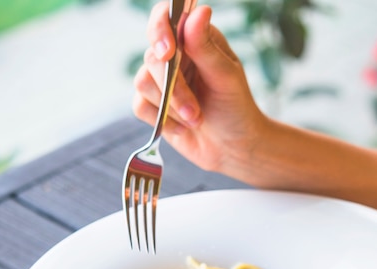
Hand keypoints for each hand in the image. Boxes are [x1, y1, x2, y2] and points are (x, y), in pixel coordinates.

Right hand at [132, 3, 266, 172]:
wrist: (233, 148)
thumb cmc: (236, 110)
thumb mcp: (226, 78)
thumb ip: (206, 48)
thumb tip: (199, 11)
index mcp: (196, 39)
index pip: (166, 17)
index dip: (160, 29)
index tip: (168, 52)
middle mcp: (176, 54)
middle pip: (153, 57)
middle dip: (174, 89)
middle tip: (194, 112)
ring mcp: (162, 79)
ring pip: (143, 82)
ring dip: (171, 108)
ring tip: (195, 120)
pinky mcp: (152, 103)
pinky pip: (139, 105)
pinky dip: (163, 121)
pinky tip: (184, 128)